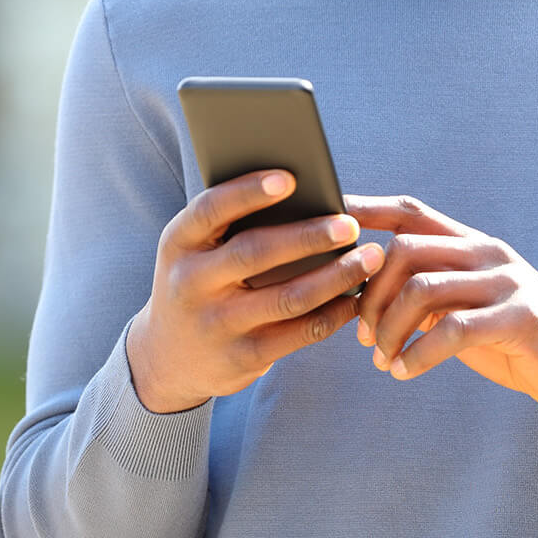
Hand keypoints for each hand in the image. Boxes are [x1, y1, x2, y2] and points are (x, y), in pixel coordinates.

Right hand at [126, 170, 385, 413]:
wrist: (168, 359)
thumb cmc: (200, 282)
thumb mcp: (197, 251)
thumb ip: (232, 225)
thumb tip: (306, 194)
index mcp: (179, 243)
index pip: (211, 209)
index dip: (249, 192)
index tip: (290, 178)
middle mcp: (190, 283)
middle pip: (255, 253)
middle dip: (309, 237)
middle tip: (350, 226)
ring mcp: (215, 324)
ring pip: (287, 298)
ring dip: (335, 277)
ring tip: (369, 258)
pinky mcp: (242, 358)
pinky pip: (298, 333)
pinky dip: (333, 313)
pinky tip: (355, 297)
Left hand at [346, 194, 537, 417]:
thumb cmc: (510, 335)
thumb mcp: (464, 307)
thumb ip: (424, 293)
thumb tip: (360, 292)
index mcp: (470, 243)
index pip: (410, 213)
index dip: (365, 211)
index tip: (325, 220)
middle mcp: (486, 253)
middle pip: (405, 250)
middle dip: (370, 293)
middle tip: (360, 333)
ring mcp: (505, 282)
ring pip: (423, 288)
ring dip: (389, 328)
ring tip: (382, 357)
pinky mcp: (519, 318)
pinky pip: (452, 329)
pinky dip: (419, 354)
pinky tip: (405, 372)